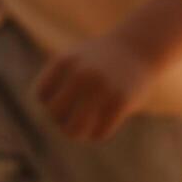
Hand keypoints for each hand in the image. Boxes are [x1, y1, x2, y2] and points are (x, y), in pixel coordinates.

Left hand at [34, 32, 157, 139]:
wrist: (139, 48)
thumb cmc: (101, 59)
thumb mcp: (74, 61)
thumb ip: (58, 83)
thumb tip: (54, 119)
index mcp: (64, 62)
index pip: (42, 96)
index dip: (52, 101)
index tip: (67, 98)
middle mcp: (80, 74)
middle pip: (55, 114)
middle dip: (63, 118)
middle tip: (78, 113)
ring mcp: (100, 89)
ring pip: (73, 130)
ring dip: (78, 132)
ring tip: (87, 124)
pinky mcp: (120, 102)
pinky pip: (98, 134)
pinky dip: (98, 133)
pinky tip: (105, 122)